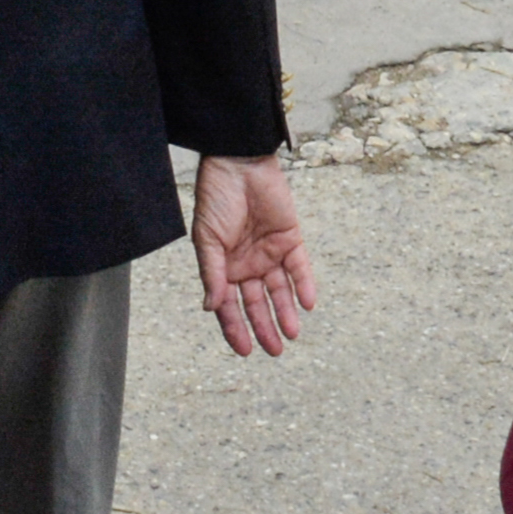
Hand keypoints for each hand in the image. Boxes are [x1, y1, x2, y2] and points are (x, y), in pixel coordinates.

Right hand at [193, 155, 318, 359]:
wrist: (239, 163)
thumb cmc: (216, 198)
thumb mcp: (207, 240)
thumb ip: (212, 275)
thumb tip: (210, 308)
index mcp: (223, 267)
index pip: (229, 306)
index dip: (236, 328)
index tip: (245, 350)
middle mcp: (247, 264)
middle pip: (257, 303)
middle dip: (265, 327)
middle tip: (275, 350)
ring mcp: (269, 253)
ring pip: (280, 291)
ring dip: (285, 312)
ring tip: (291, 333)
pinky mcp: (290, 239)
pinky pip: (300, 268)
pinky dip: (304, 285)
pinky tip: (306, 304)